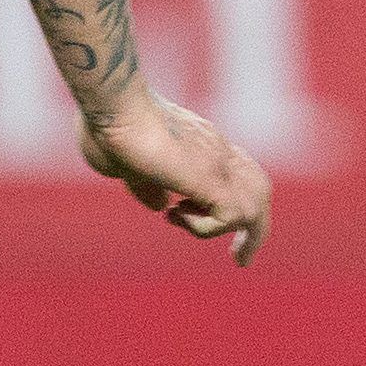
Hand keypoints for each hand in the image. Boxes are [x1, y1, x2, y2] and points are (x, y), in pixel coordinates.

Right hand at [78, 88, 272, 263]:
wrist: (114, 107)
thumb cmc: (107, 129)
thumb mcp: (126, 166)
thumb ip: (146, 186)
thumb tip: (161, 205)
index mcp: (197, 145)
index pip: (231, 172)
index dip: (220, 199)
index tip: (183, 214)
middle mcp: (216, 152)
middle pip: (258, 188)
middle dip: (253, 229)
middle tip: (239, 258)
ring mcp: (218, 164)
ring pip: (256, 206)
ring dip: (234, 233)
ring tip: (197, 235)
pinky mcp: (212, 179)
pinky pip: (232, 218)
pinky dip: (206, 228)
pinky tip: (175, 215)